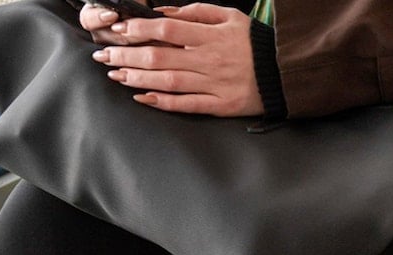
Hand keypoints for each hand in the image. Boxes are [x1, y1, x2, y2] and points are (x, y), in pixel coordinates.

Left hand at [91, 3, 264, 116]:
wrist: (288, 72)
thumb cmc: (257, 42)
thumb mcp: (231, 17)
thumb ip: (196, 12)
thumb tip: (162, 14)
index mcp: (212, 37)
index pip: (166, 31)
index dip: (138, 30)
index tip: (118, 31)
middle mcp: (211, 61)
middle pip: (160, 57)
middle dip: (126, 56)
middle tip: (104, 56)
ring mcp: (216, 85)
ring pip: (168, 82)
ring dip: (137, 78)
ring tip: (115, 75)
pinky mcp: (223, 105)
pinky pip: (188, 105)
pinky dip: (163, 102)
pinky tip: (142, 97)